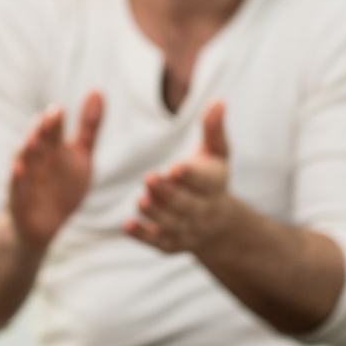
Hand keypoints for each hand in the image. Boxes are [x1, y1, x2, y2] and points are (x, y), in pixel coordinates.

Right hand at [9, 90, 103, 250]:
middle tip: (49, 117)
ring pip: (24, 161)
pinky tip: (18, 169)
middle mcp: (35, 160)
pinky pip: (17, 188)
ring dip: (27, 150)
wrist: (42, 225)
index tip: (59, 109)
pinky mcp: (20, 201)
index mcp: (50, 148)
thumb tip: (97, 90)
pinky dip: (17, 179)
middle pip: (38, 142)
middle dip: (42, 130)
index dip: (54, 122)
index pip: (52, 131)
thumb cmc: (61, 185)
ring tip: (32, 138)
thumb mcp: (80, 156)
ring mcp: (26, 179)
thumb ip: (88, 125)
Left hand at [125, 100, 235, 254]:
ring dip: (156, 214)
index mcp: (215, 186)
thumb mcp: (217, 152)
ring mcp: (188, 231)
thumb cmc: (211, 176)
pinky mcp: (171, 244)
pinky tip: (126, 226)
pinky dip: (142, 236)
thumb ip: (213, 129)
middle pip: (187, 206)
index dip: (191, 176)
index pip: (206, 182)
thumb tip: (218, 101)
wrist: (218, 224)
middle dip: (169, 194)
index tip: (176, 167)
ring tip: (140, 200)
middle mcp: (204, 212)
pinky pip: (157, 243)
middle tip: (150, 178)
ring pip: (172, 225)